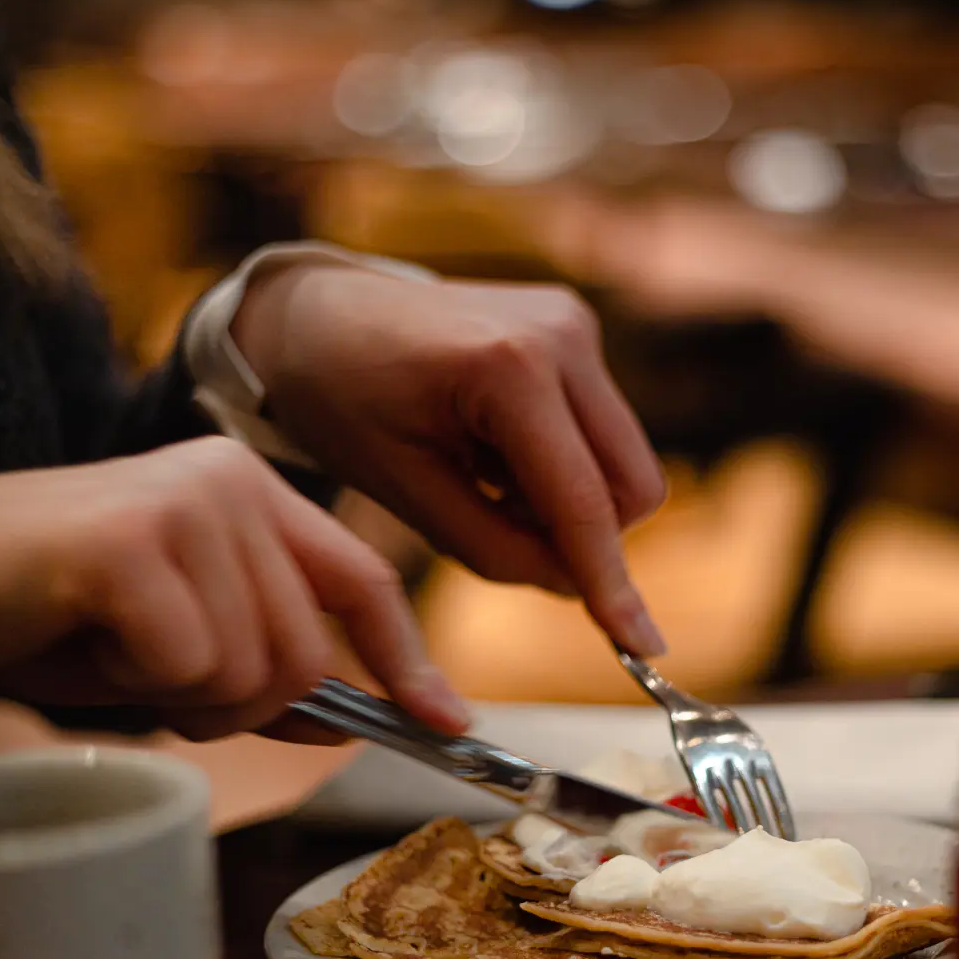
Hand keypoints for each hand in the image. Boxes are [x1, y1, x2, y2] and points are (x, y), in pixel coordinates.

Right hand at [0, 437, 465, 740]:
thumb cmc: (49, 613)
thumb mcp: (179, 646)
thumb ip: (264, 672)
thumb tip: (353, 718)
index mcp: (252, 492)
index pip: (363, 583)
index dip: (409, 663)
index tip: (448, 722)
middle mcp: (231, 482)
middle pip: (308, 656)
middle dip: (236, 705)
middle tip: (151, 672)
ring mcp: (187, 503)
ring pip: (255, 671)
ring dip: (182, 697)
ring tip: (115, 648)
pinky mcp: (134, 541)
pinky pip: (190, 667)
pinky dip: (135, 684)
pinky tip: (86, 637)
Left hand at [231, 264, 667, 655]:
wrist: (316, 312)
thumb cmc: (340, 398)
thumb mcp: (403, 491)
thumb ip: (493, 548)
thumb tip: (576, 586)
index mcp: (508, 368)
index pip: (583, 502)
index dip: (611, 584)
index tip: (642, 646)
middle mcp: (561, 335)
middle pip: (632, 485)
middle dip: (588, 537)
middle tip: (505, 537)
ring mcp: (574, 325)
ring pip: (625, 463)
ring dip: (571, 502)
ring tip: (485, 482)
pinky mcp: (576, 329)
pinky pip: (603, 432)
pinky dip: (563, 467)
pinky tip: (495, 451)